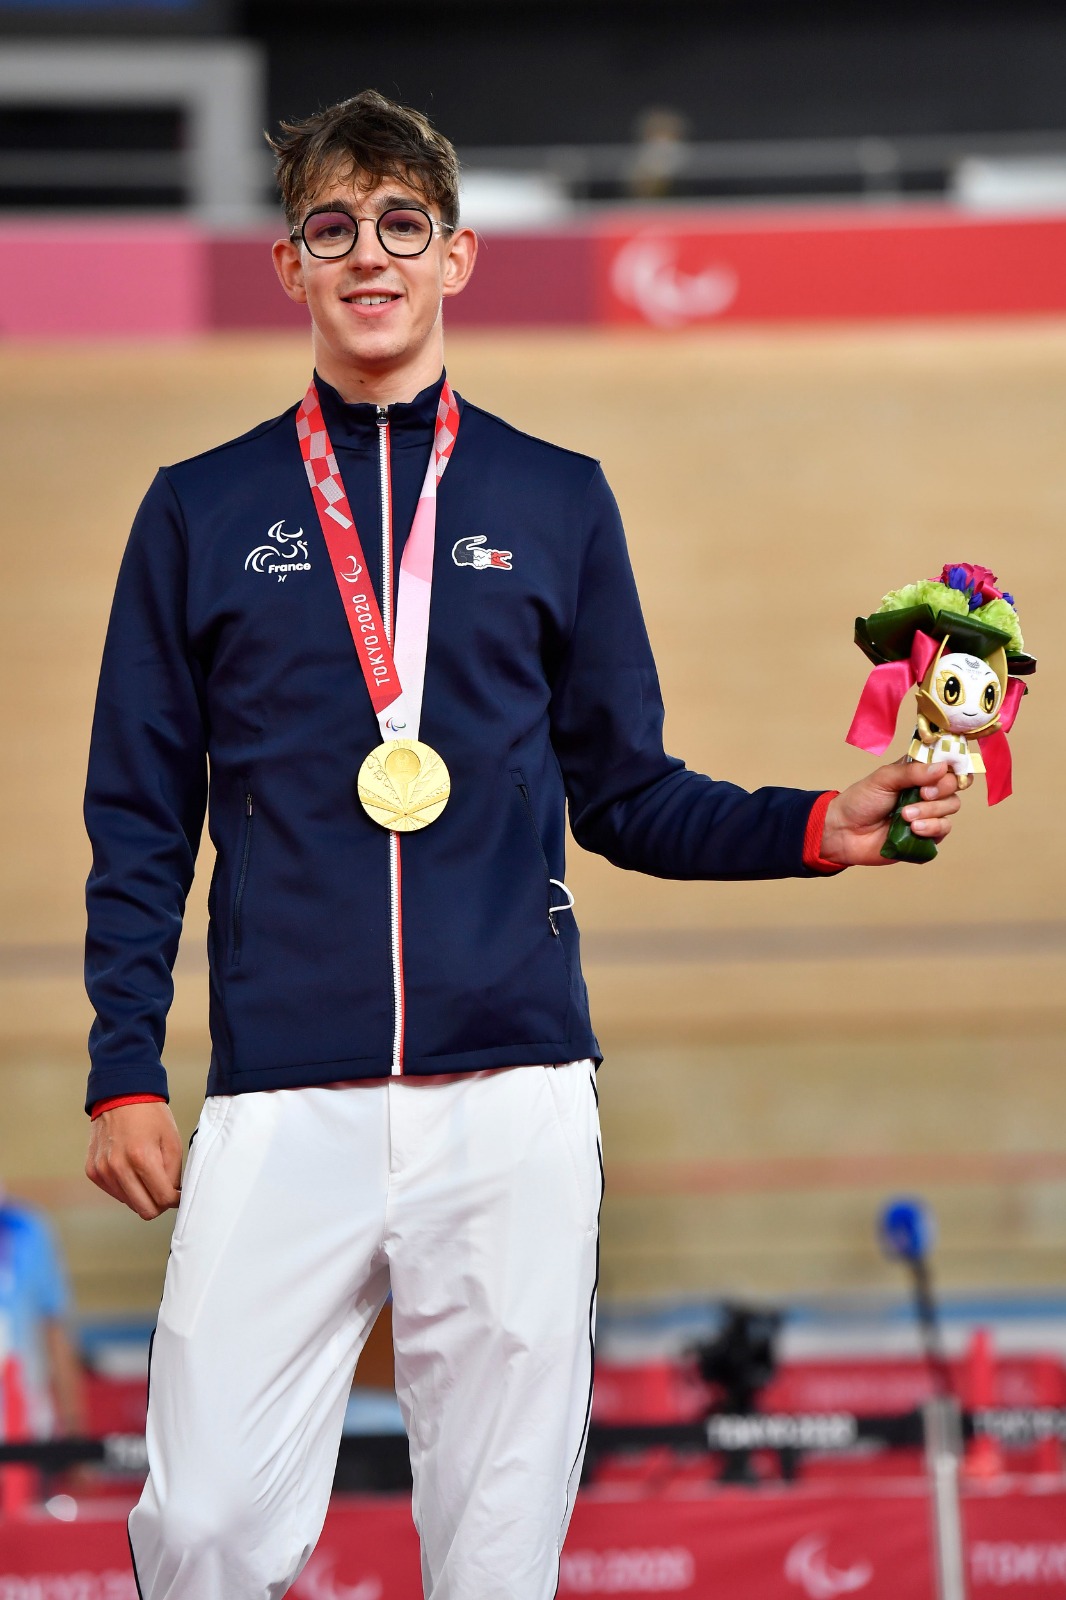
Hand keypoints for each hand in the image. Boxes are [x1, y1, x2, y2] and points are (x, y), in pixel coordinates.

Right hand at [85, 1102, 182, 1219]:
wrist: (120, 1096)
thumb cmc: (151, 1116)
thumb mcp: (172, 1141)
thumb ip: (174, 1174)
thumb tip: (172, 1197)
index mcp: (142, 1158)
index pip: (163, 1199)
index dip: (175, 1199)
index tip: (178, 1194)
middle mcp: (118, 1167)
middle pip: (145, 1210)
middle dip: (159, 1203)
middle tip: (165, 1189)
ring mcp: (102, 1171)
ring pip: (130, 1204)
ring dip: (142, 1195)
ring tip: (147, 1173)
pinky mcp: (93, 1172)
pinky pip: (115, 1193)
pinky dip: (126, 1188)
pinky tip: (131, 1169)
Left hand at [820, 760, 961, 867]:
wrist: (844, 832)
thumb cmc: (860, 801)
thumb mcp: (883, 778)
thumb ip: (912, 772)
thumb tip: (942, 767)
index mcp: (918, 773)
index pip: (948, 765)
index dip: (952, 767)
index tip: (943, 771)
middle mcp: (927, 792)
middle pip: (954, 787)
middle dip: (939, 791)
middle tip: (920, 794)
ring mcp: (928, 815)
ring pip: (950, 809)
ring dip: (930, 811)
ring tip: (904, 816)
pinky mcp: (926, 836)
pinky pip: (942, 832)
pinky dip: (931, 829)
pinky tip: (913, 829)